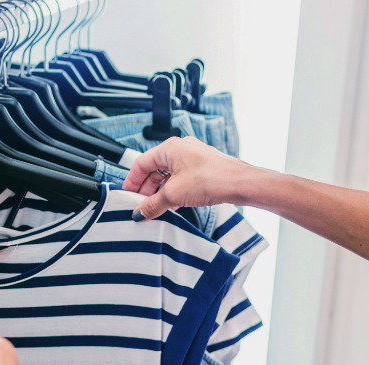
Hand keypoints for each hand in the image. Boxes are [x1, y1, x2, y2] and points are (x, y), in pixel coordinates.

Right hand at [122, 136, 255, 220]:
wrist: (241, 183)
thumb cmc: (212, 179)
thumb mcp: (174, 195)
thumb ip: (152, 204)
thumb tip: (138, 212)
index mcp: (170, 148)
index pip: (141, 164)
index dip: (132, 181)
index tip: (127, 196)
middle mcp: (181, 149)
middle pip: (154, 169)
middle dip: (146, 189)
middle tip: (140, 205)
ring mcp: (193, 158)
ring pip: (167, 175)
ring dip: (159, 192)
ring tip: (155, 208)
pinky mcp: (202, 168)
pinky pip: (180, 178)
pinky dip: (173, 191)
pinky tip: (172, 204)